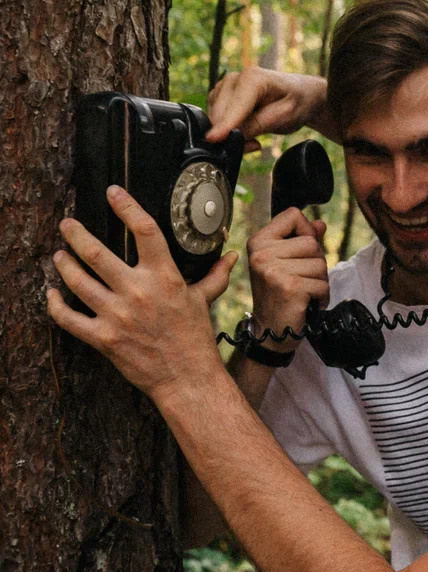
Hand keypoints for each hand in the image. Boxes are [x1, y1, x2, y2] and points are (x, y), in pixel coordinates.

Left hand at [47, 187, 236, 401]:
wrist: (187, 378)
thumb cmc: (196, 339)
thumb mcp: (204, 300)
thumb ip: (214, 275)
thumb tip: (231, 256)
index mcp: (164, 277)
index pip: (144, 230)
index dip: (126, 206)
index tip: (113, 193)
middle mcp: (138, 291)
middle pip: (96, 253)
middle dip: (76, 234)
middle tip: (67, 224)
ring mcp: (117, 315)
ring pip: (79, 281)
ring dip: (64, 264)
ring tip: (59, 255)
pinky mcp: (104, 338)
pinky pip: (70, 318)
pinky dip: (56, 305)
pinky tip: (53, 293)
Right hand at [206, 68, 332, 152]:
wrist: (300, 95)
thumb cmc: (296, 102)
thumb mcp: (283, 117)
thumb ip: (256, 125)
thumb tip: (230, 136)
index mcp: (252, 78)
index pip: (233, 107)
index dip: (224, 126)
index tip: (213, 140)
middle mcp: (234, 78)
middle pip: (219, 115)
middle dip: (231, 135)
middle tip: (255, 144)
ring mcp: (225, 86)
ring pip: (215, 118)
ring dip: (230, 134)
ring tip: (255, 136)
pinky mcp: (220, 96)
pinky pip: (216, 119)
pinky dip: (228, 130)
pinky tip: (246, 131)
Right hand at [246, 208, 329, 347]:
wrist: (270, 331)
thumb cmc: (277, 295)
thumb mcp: (284, 262)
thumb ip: (301, 240)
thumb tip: (320, 225)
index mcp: (259, 242)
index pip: (293, 215)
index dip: (306, 230)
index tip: (301, 250)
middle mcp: (262, 254)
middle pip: (312, 242)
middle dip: (315, 262)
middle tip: (300, 280)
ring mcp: (274, 271)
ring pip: (320, 264)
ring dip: (319, 282)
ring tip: (303, 292)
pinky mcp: (290, 287)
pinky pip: (322, 284)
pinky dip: (321, 297)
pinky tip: (307, 303)